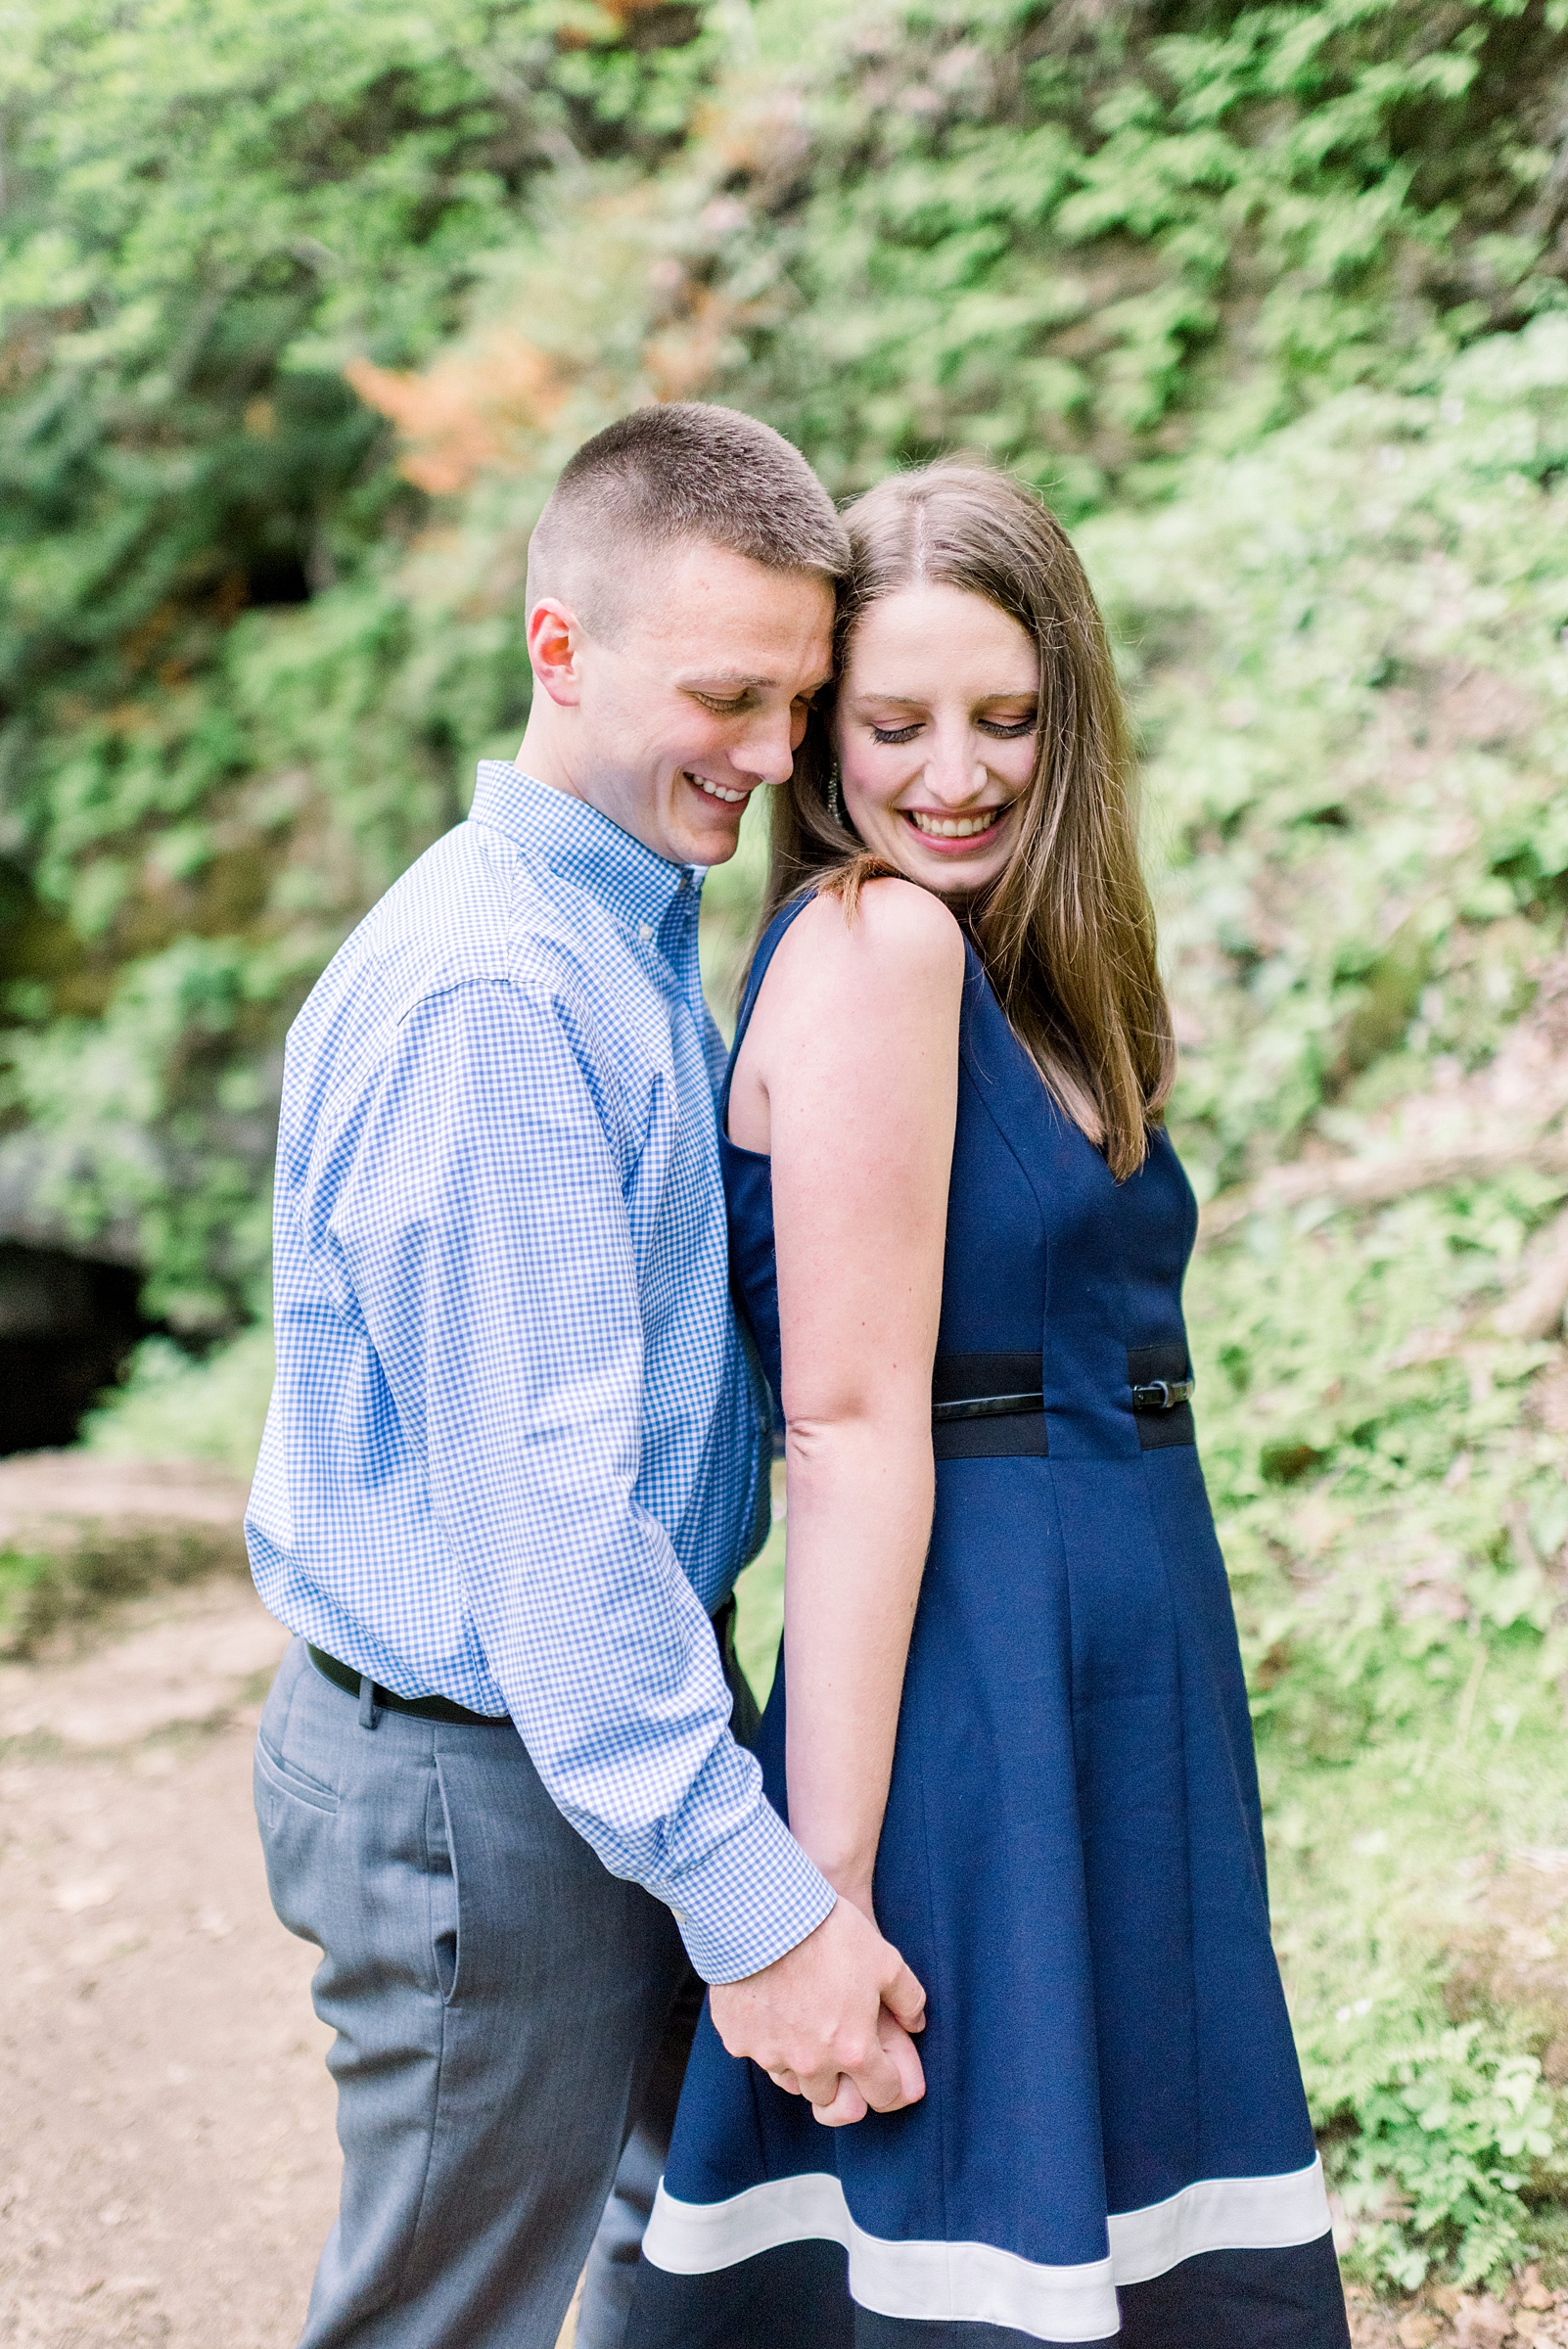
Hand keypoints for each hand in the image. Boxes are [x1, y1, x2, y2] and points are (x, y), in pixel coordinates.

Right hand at [709, 1897, 926, 2122]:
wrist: (763, 1914)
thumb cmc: (829, 1935)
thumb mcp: (885, 1960)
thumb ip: (908, 1999)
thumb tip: (916, 2023)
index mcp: (853, 2051)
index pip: (883, 2094)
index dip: (890, 2084)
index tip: (884, 2068)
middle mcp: (811, 2064)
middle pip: (830, 2096)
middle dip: (839, 2076)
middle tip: (837, 2040)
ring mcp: (770, 2055)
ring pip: (790, 2079)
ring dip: (800, 2062)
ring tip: (802, 2021)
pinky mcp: (738, 2039)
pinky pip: (756, 2051)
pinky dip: (765, 2037)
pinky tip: (769, 2004)